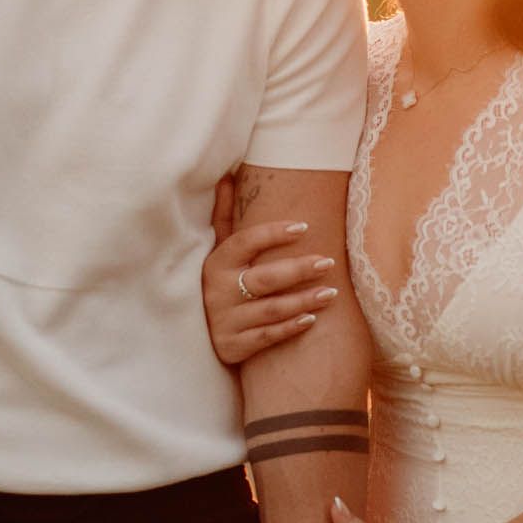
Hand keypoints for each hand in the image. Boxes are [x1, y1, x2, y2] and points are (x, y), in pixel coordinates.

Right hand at [202, 188, 340, 368]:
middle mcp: (217, 292)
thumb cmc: (216, 284)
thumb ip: (225, 217)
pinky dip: (290, 328)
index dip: (273, 233)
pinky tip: (311, 319)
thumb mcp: (217, 251)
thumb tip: (227, 176)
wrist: (192, 335)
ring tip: (330, 292)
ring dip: (302, 300)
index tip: (303, 227)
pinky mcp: (232, 346)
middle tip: (328, 262)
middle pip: (264, 278)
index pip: (245, 242)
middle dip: (298, 270)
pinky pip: (267, 337)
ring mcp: (224, 321)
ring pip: (270, 309)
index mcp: (215, 263)